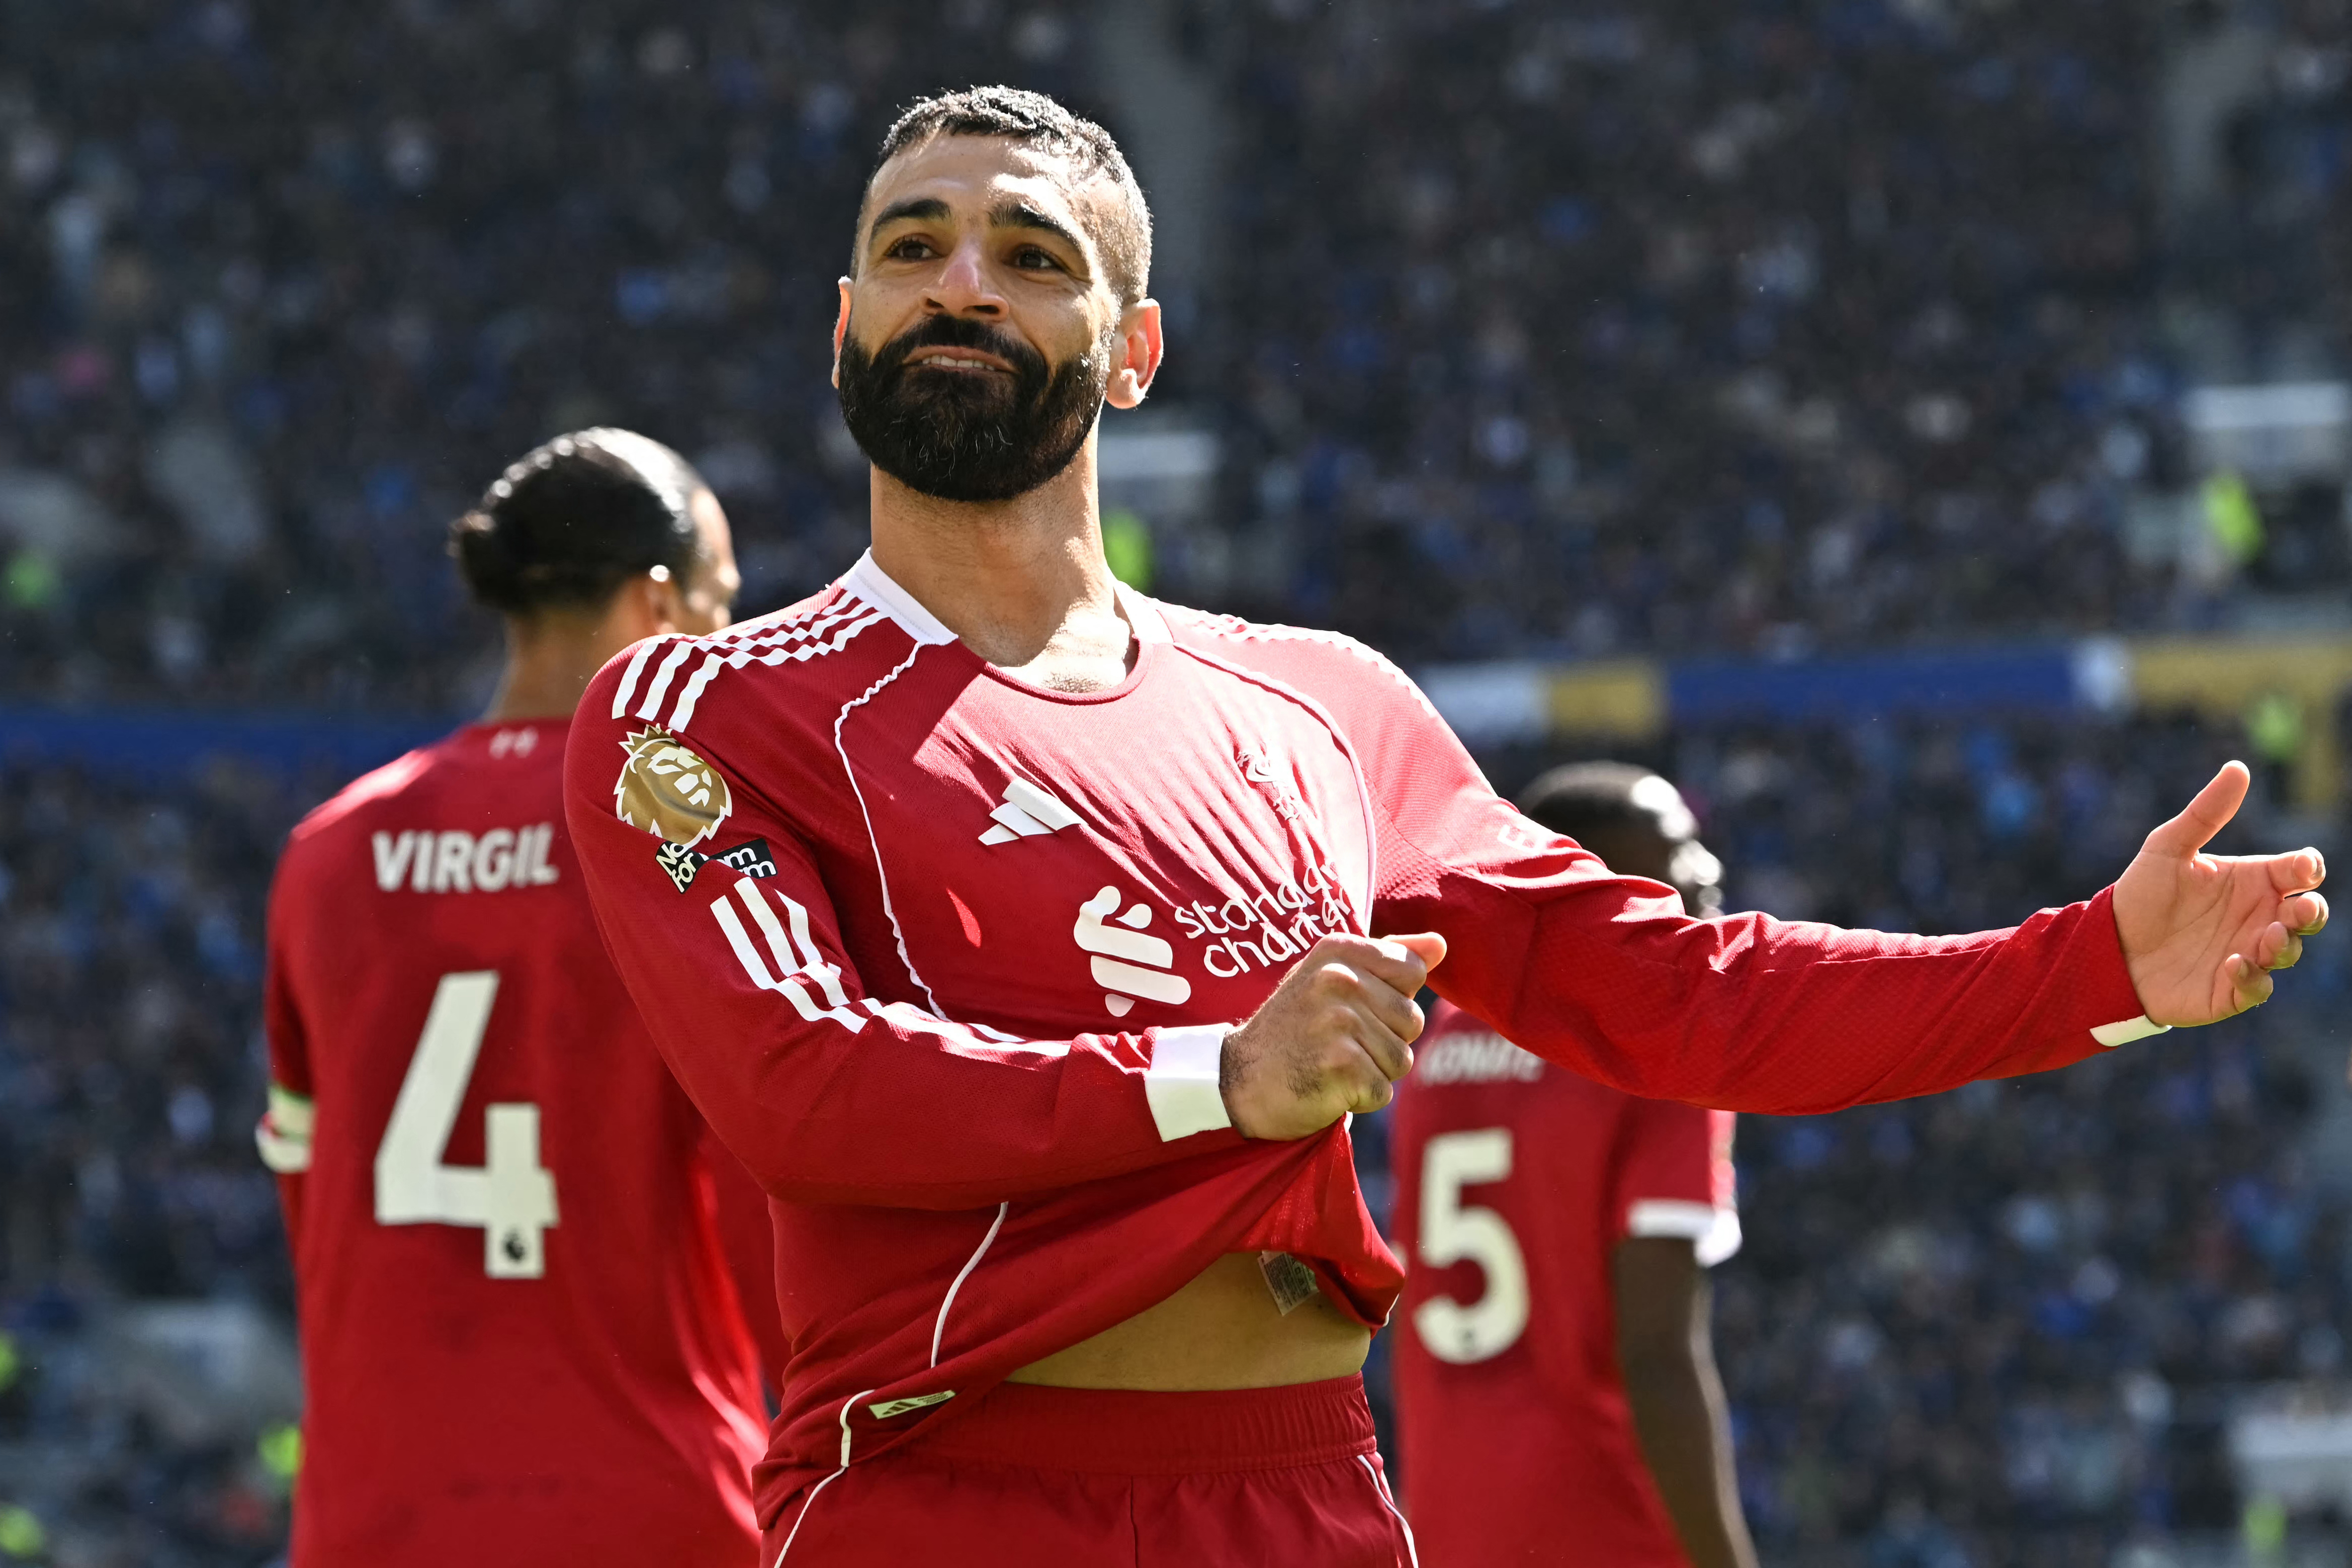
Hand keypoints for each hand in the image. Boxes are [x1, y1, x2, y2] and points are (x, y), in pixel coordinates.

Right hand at [1221, 933, 1446, 1138]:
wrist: (1237, 1081)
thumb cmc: (1293, 1029)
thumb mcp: (1331, 978)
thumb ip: (1388, 958)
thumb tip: (1441, 944)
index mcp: (1339, 950)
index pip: (1413, 971)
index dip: (1391, 1001)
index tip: (1352, 1009)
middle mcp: (1339, 979)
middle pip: (1413, 1020)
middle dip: (1384, 1042)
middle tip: (1335, 1044)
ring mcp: (1339, 1021)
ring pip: (1402, 1059)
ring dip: (1372, 1072)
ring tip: (1330, 1064)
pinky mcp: (1341, 1064)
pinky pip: (1383, 1090)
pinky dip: (1360, 1099)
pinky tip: (1327, 1087)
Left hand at [2113, 761, 2327, 1024]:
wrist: (2107, 944)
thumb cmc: (2143, 893)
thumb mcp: (2168, 846)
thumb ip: (2206, 813)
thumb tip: (2239, 768)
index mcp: (2253, 881)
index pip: (2299, 873)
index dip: (2307, 869)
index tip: (2302, 867)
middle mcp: (2258, 917)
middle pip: (2307, 914)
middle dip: (2310, 911)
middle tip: (2297, 908)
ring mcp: (2249, 953)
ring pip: (2287, 951)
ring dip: (2283, 945)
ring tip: (2265, 937)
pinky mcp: (2230, 989)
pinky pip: (2257, 989)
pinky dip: (2252, 979)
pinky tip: (2234, 965)